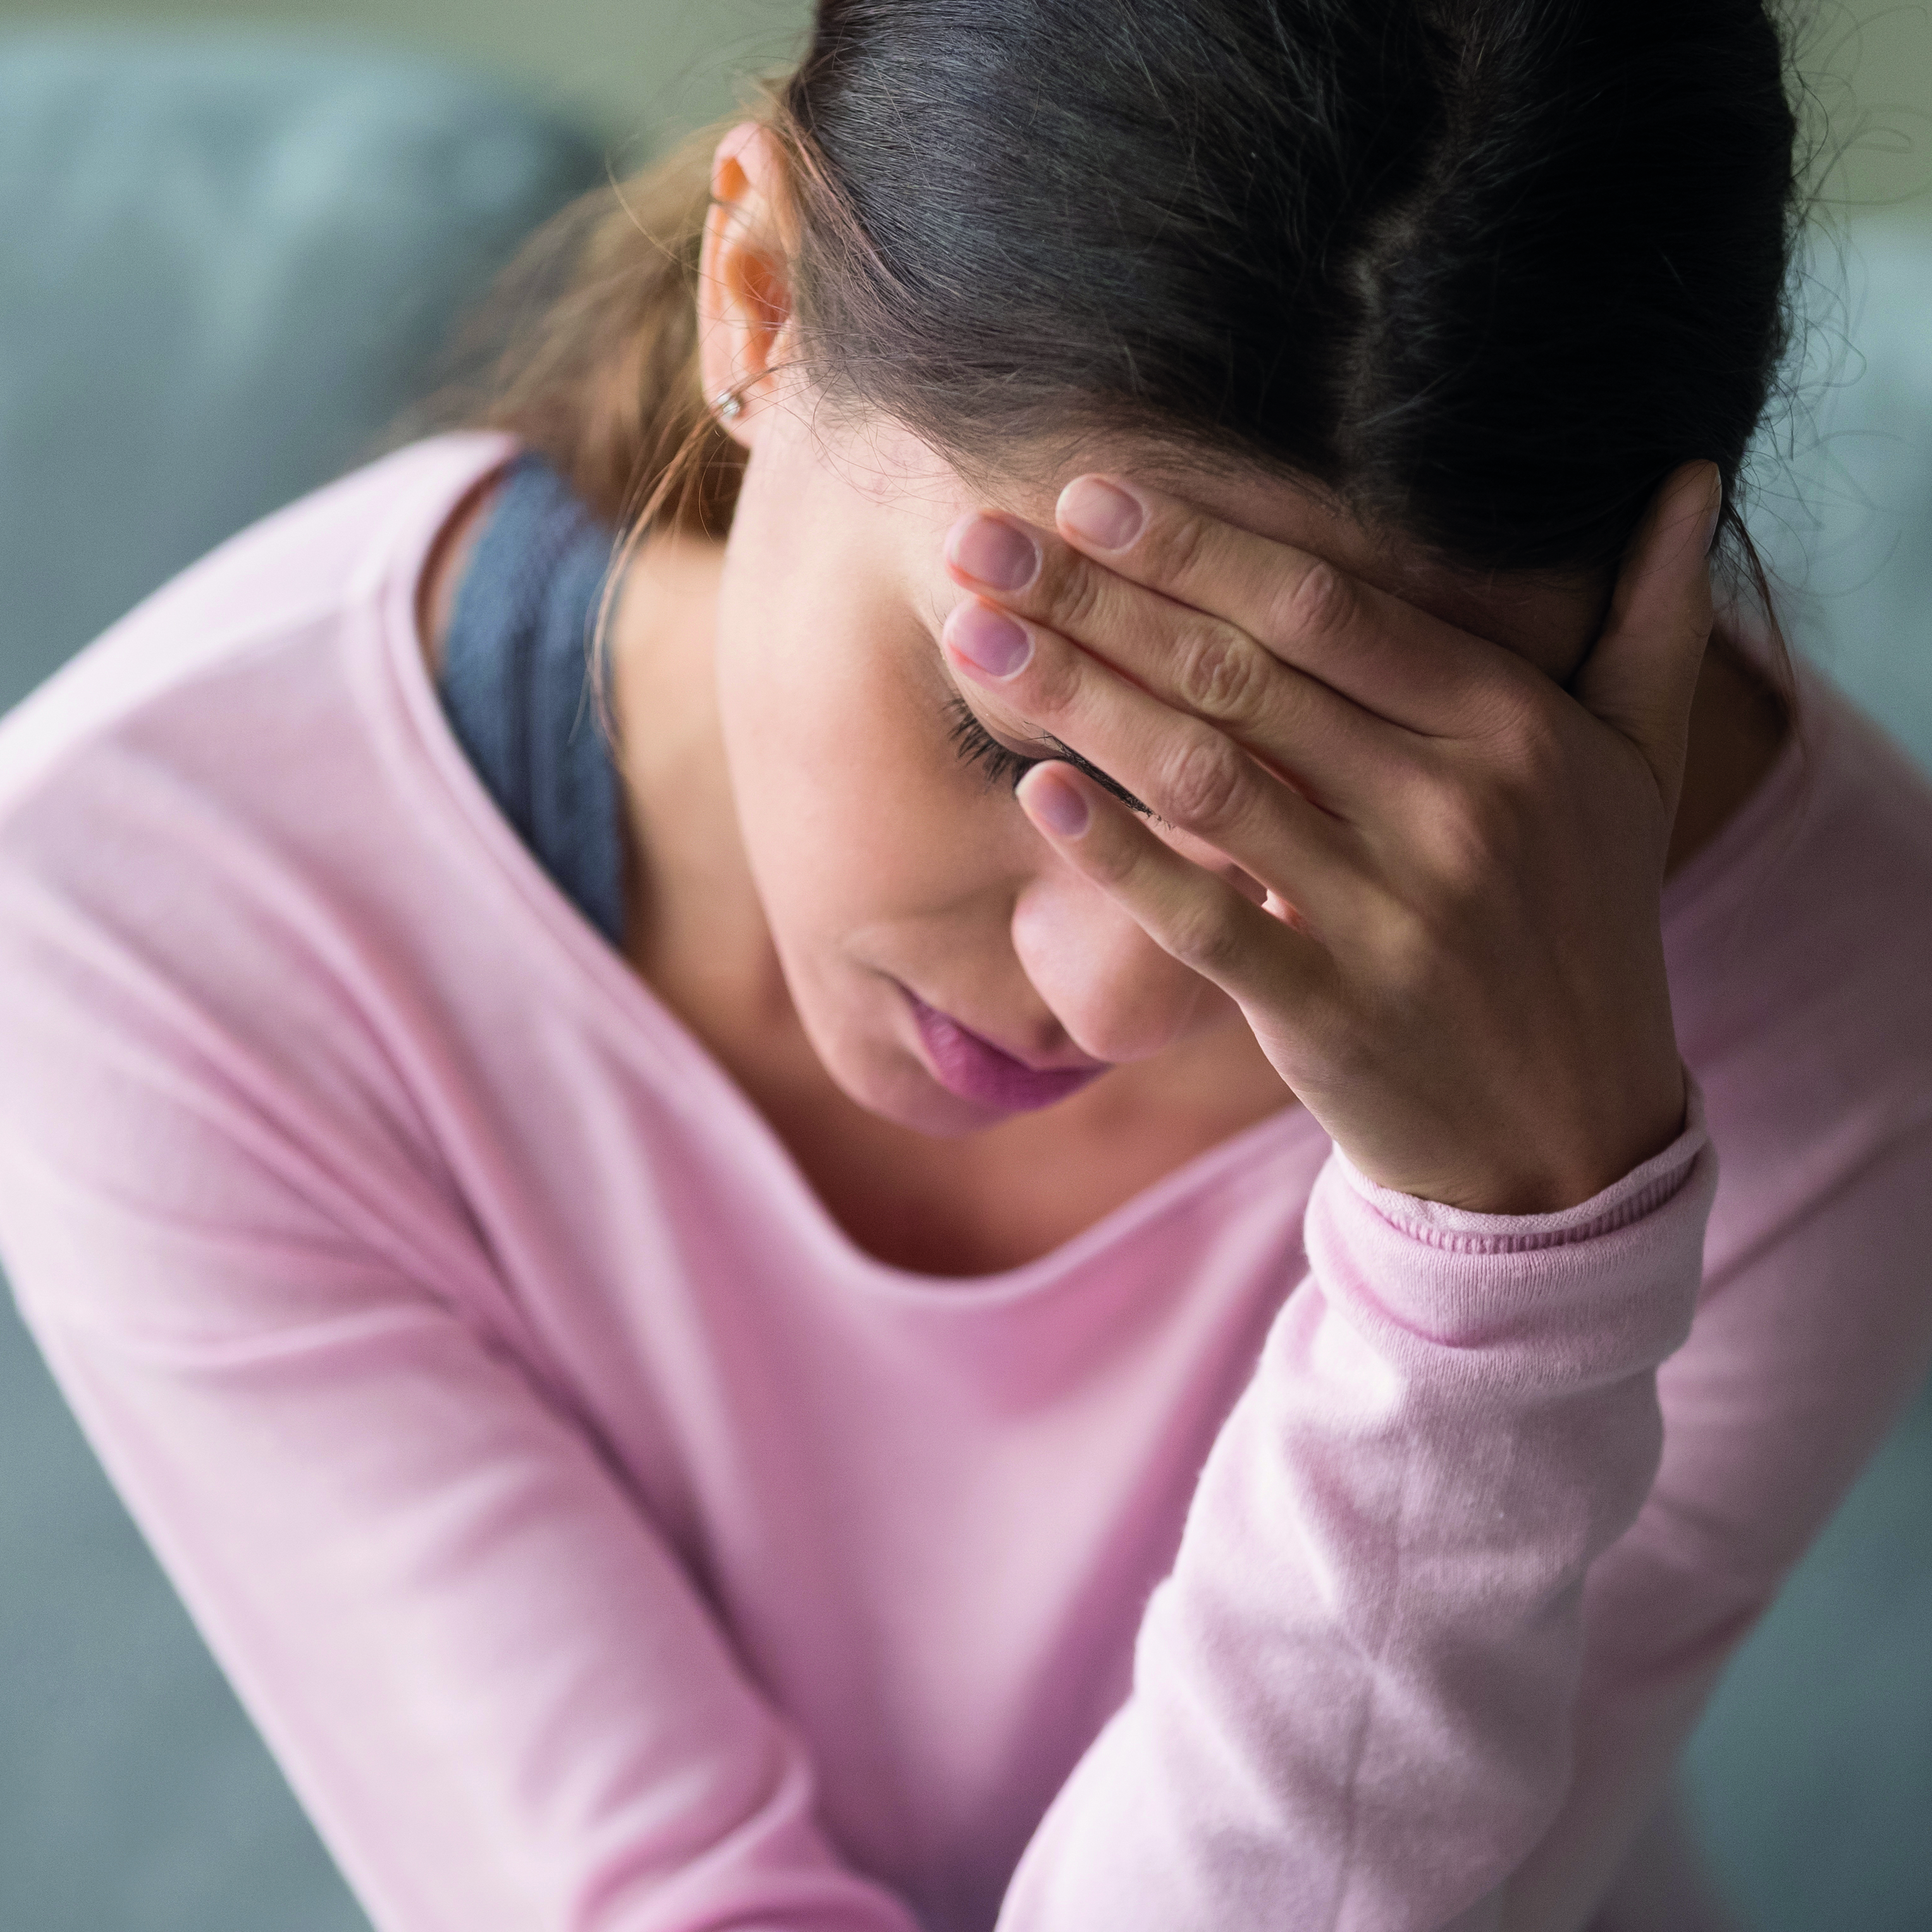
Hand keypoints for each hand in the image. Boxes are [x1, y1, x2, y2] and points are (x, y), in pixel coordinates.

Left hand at [940, 463, 1721, 1213]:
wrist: (1574, 1136)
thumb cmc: (1585, 930)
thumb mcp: (1637, 775)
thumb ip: (1654, 628)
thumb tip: (1688, 483)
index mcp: (1512, 730)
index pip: (1325, 605)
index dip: (1195, 544)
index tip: (1088, 496)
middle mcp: (1453, 809)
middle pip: (1241, 673)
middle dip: (1096, 599)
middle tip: (981, 539)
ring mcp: (1391, 916)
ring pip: (1205, 778)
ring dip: (1077, 699)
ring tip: (975, 638)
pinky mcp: (1331, 1013)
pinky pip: (1204, 920)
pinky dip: (1116, 857)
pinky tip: (1035, 793)